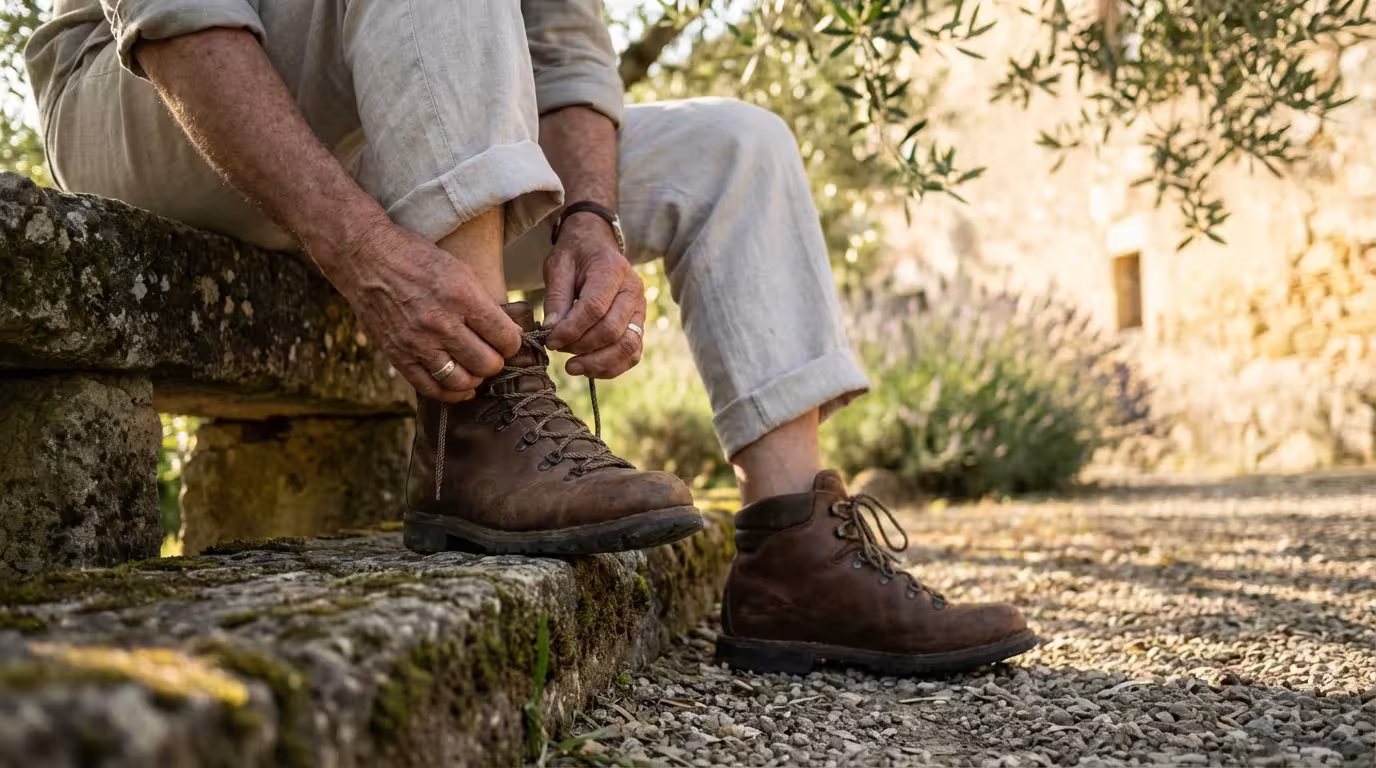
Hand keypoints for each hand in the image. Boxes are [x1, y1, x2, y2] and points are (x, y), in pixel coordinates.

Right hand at [331, 218, 522, 401]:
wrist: (366, 258)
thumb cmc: (416, 259)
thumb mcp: (460, 270)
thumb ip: (485, 304)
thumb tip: (511, 333)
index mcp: (461, 297)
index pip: (505, 338)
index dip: (513, 343)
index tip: (509, 341)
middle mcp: (440, 323)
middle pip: (487, 364)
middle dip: (497, 361)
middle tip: (493, 354)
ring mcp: (417, 343)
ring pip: (462, 381)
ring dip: (475, 378)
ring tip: (476, 368)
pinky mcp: (398, 356)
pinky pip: (431, 388)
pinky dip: (452, 393)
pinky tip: (462, 388)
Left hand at [542, 215, 645, 378]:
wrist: (596, 247)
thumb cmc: (575, 256)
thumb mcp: (557, 266)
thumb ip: (556, 298)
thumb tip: (551, 331)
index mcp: (612, 270)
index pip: (594, 308)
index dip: (571, 329)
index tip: (550, 341)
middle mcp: (633, 291)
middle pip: (611, 330)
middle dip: (581, 346)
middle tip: (557, 348)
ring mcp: (640, 310)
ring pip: (627, 346)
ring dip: (598, 362)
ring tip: (571, 367)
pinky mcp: (639, 325)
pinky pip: (632, 353)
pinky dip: (611, 367)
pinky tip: (588, 369)